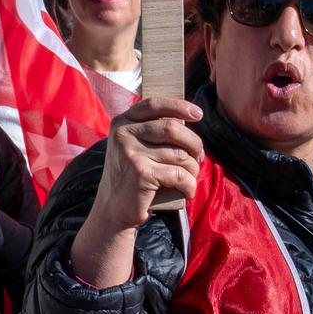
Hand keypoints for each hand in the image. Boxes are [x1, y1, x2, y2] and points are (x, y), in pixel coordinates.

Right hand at [71, 97, 202, 288]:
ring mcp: (130, 153)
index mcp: (122, 123)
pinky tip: (186, 191)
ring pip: (181, 155)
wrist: (113, 208)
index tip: (198, 114)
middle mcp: (123, 134)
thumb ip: (152, 129)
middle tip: (199, 157)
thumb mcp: (134, 145)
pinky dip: (189, 185)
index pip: (154, 105)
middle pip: (173, 128)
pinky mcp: (141, 174)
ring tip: (187, 178)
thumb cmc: (132, 175)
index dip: (179, 106)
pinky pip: (180, 175)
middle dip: (194, 144)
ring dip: (193, 169)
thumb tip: (188, 117)